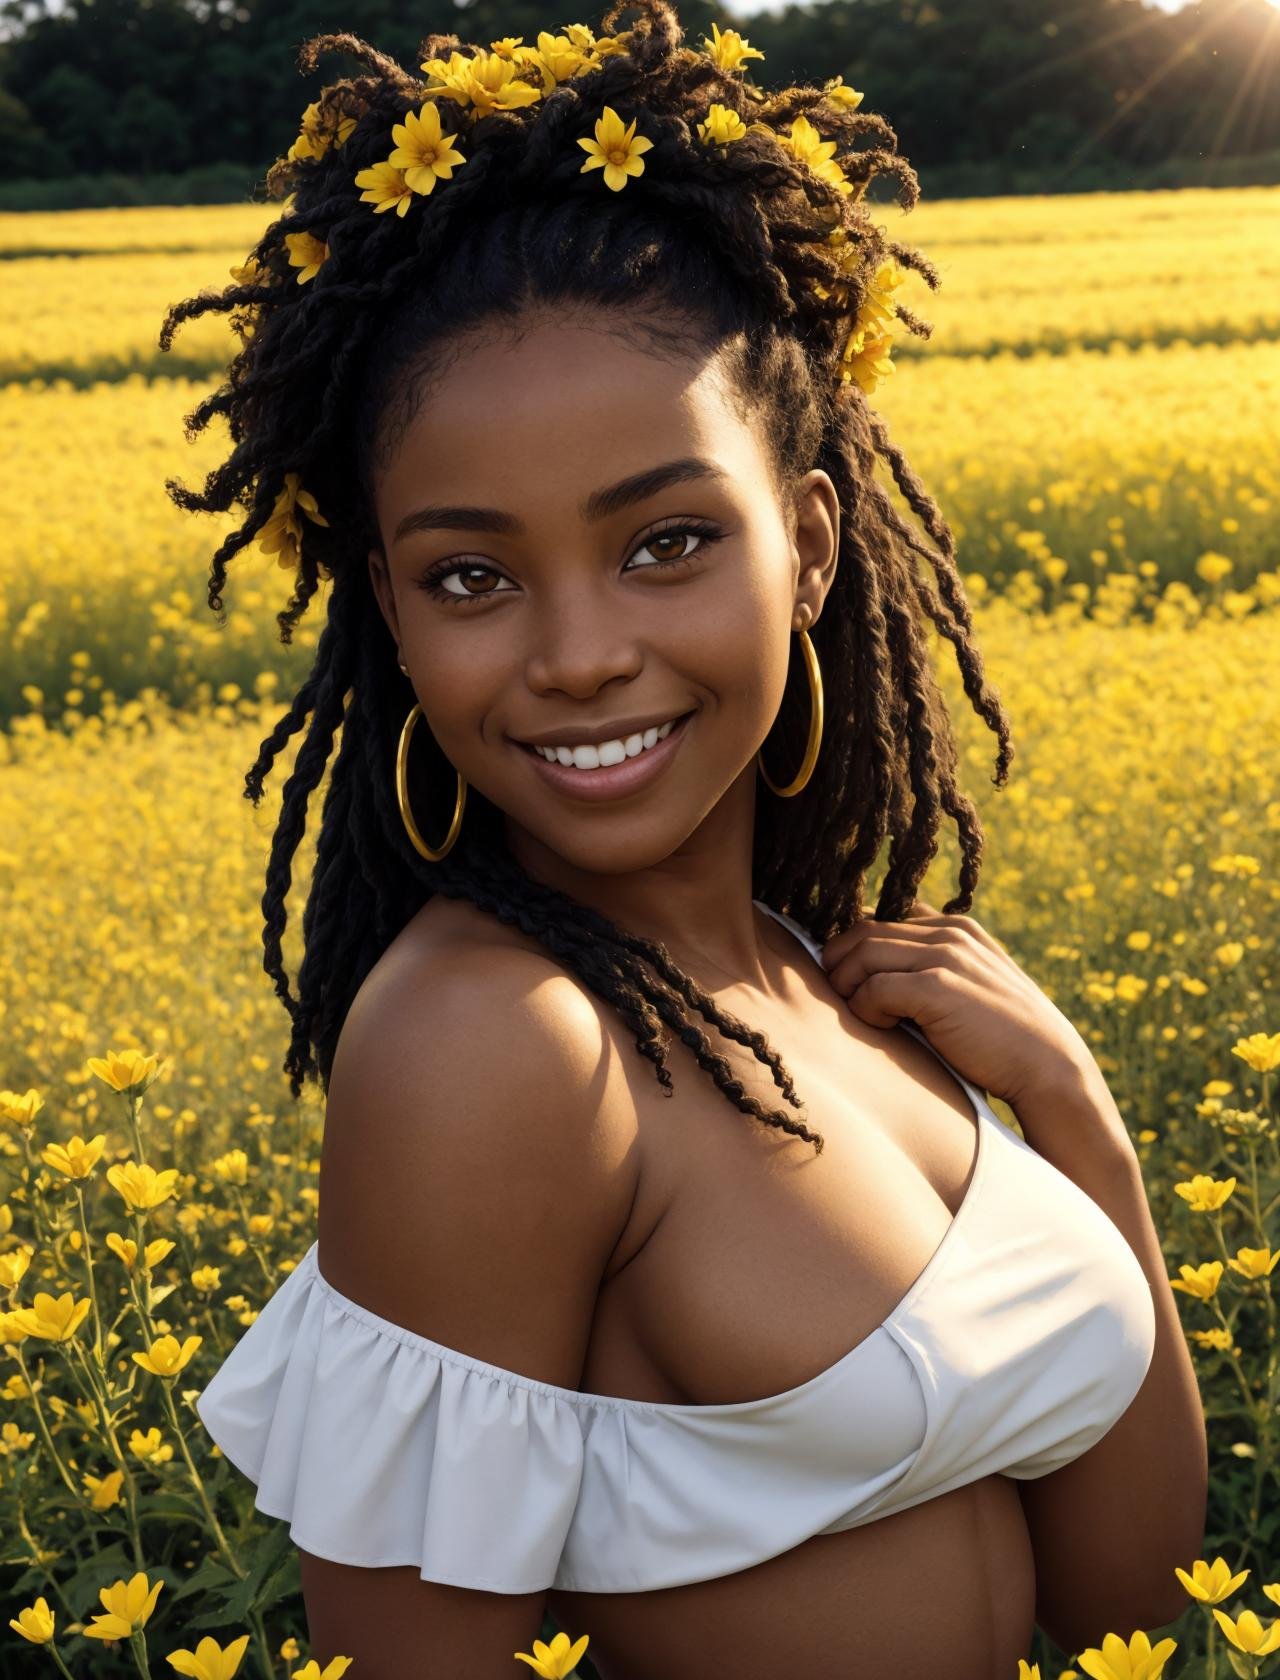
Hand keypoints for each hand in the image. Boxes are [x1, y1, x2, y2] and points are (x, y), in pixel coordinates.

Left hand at [819, 899, 1097, 1113]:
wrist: (1048, 1067)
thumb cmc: (1001, 1037)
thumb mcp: (972, 987)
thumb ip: (935, 969)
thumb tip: (875, 973)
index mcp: (956, 928)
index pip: (882, 916)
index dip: (854, 945)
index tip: (847, 976)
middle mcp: (949, 934)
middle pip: (863, 931)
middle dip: (839, 964)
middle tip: (840, 997)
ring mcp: (946, 957)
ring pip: (861, 954)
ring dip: (847, 986)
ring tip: (860, 1014)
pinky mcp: (938, 988)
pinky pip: (874, 988)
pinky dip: (864, 1009)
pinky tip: (881, 1028)